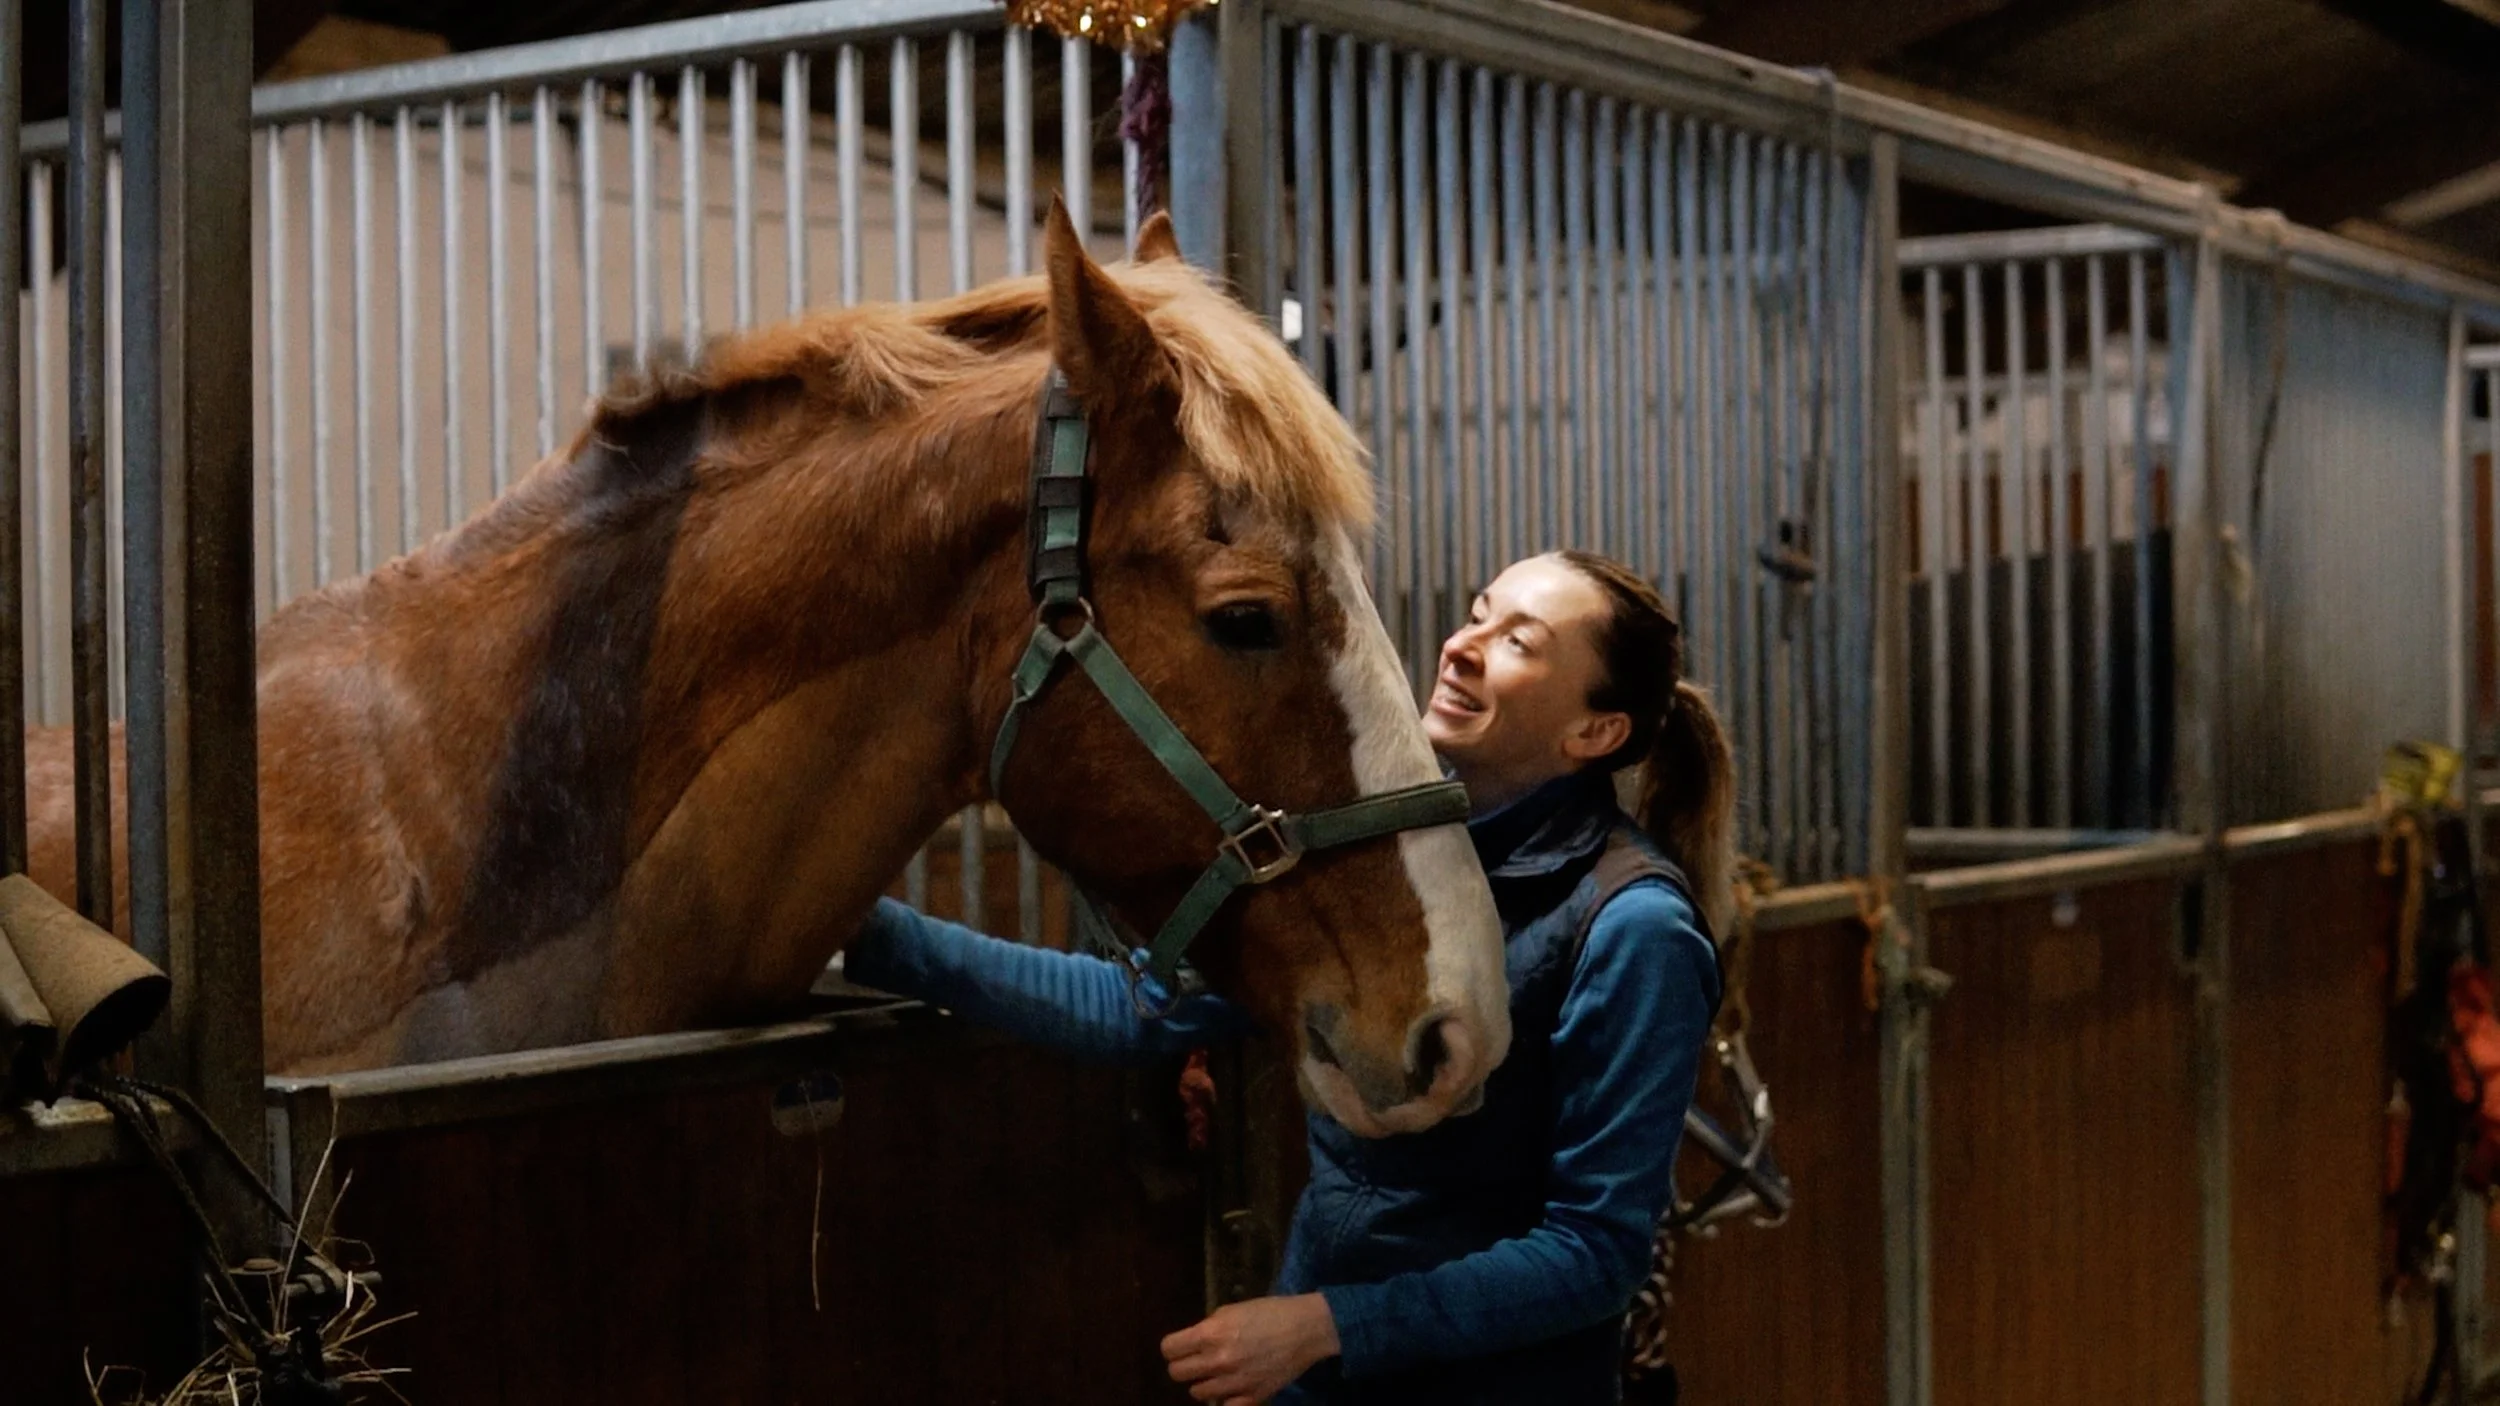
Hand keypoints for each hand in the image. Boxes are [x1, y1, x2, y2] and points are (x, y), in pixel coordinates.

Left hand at [1160, 1293, 1340, 1404]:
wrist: (1305, 1330)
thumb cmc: (1269, 1312)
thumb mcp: (1232, 1310)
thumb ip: (1208, 1327)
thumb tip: (1192, 1342)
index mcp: (1211, 1333)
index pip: (1169, 1349)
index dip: (1172, 1347)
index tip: (1180, 1347)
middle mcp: (1218, 1360)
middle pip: (1177, 1373)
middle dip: (1183, 1365)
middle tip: (1196, 1361)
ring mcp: (1234, 1382)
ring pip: (1196, 1393)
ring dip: (1203, 1383)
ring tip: (1216, 1374)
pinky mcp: (1251, 1398)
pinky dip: (1225, 1399)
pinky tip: (1231, 1388)